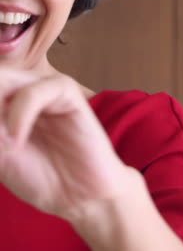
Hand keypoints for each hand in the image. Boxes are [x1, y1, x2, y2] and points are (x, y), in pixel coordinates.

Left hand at [0, 68, 131, 223]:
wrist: (81, 196)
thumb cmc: (41, 177)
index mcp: (6, 102)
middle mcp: (22, 89)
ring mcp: (45, 87)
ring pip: (3, 80)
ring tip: (3, 146)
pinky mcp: (66, 91)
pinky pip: (32, 93)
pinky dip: (18, 117)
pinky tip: (16, 142)